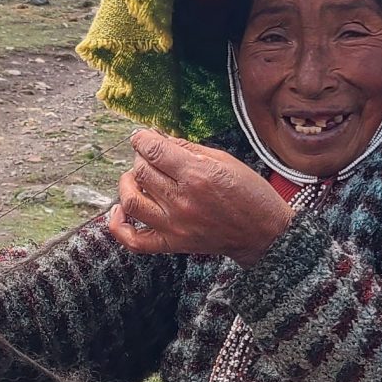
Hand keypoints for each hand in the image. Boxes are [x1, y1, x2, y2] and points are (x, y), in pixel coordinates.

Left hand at [107, 129, 292, 262]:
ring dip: (127, 184)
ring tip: (136, 178)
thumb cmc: (250, 194)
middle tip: (150, 157)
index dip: (142, 138)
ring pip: (131, 200)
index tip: (142, 136)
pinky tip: (120, 210)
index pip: (153, 150)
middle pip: (141, 172)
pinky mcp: (173, 244)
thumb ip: (189, 149)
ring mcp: (175, 225)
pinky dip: (119, 226)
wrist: (263, 234)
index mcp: (197, 174)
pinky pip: (133, 240)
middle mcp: (182, 200)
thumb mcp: (225, 160)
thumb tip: (160, 139)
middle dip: (141, 158)